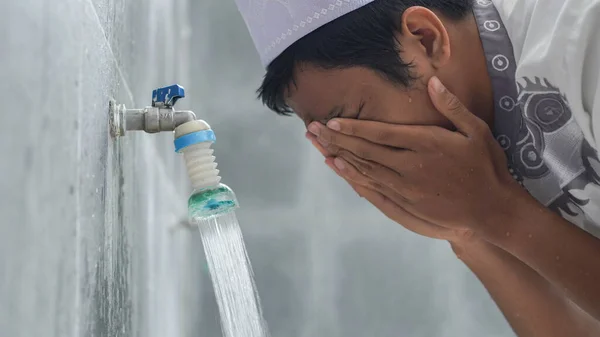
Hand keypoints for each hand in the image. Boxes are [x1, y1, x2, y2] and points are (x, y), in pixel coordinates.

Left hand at [307, 76, 522, 235]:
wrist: (491, 209)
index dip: (354, 127)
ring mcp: (405, 186)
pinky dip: (352, 176)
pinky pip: (372, 187)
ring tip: (318, 145)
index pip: (381, 133)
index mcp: (425, 144)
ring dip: (339, 154)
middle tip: (312, 129)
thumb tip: (433, 82)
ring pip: (364, 168)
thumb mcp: (477, 131)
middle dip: (337, 138)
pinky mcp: (404, 202)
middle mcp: (410, 165)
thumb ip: (452, 107)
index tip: (332, 121)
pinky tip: (339, 167)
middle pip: (366, 150)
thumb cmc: (486, 167)